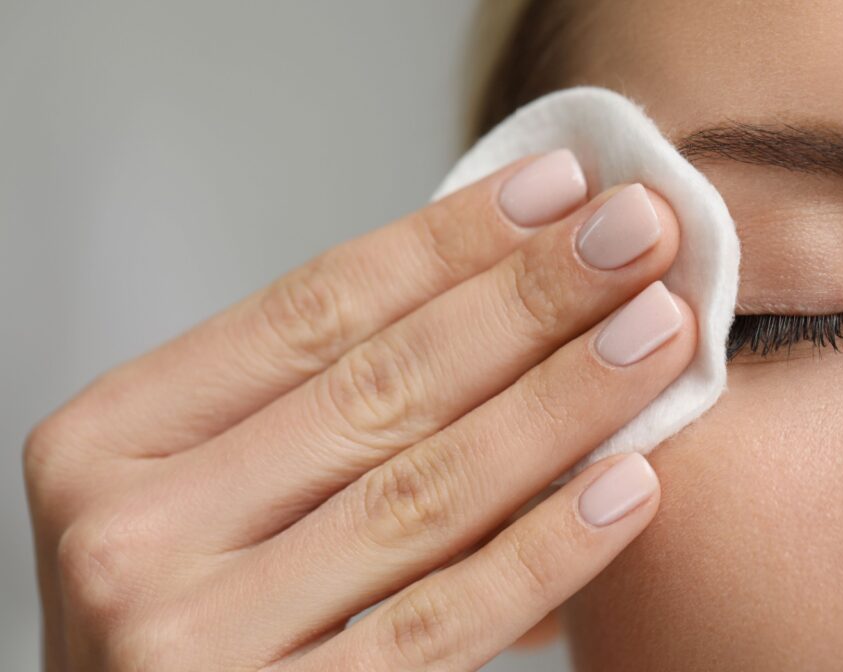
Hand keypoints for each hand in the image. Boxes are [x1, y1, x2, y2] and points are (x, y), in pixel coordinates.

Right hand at [24, 149, 695, 670]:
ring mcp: (199, 640)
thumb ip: (305, 407)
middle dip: (526, 299)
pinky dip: (546, 549)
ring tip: (654, 332)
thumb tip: (485, 294)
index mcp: (109, 444)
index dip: (444, 242)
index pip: (308, 311)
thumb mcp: (197, 483)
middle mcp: (135, 535)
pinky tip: (627, 483)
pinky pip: (443, 623)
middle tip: (636, 233)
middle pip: (378, 386)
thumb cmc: (179, 604)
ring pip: (425, 492)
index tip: (554, 190)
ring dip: (561, 401)